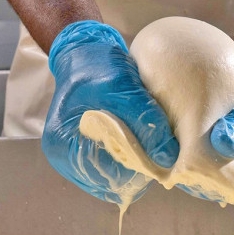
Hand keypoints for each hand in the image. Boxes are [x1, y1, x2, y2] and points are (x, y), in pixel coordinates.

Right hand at [42, 21, 178, 203]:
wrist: (85, 53)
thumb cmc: (98, 67)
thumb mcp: (124, 91)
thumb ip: (146, 123)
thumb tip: (170, 158)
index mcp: (63, 144)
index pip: (105, 175)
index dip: (138, 170)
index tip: (162, 157)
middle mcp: (64, 158)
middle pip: (109, 182)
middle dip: (137, 171)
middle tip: (162, 153)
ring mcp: (73, 157)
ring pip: (113, 177)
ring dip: (134, 167)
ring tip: (153, 147)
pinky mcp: (85, 152)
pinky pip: (112, 167)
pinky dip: (128, 160)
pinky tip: (142, 146)